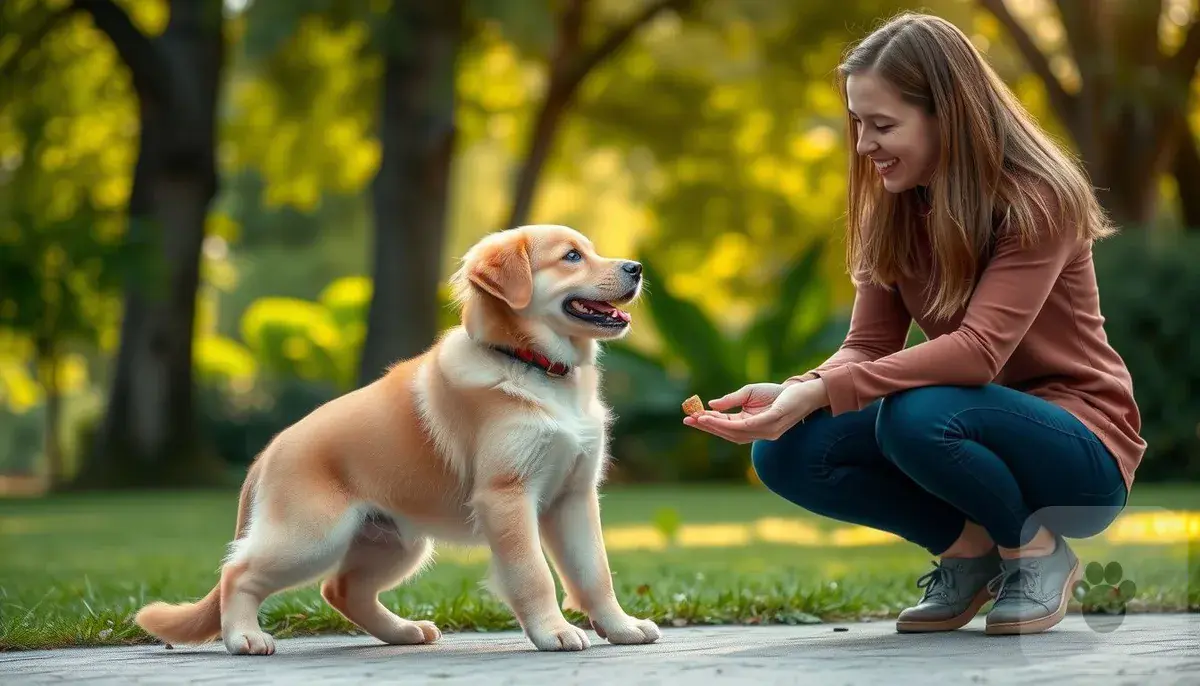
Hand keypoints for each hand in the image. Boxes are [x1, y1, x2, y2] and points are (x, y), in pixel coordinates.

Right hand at [684, 380, 828, 443]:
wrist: (800, 392)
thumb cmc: (775, 394)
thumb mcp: (748, 393)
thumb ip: (731, 400)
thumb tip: (711, 405)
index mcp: (749, 426)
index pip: (725, 427)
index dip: (707, 424)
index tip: (689, 418)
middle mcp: (756, 433)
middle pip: (727, 433)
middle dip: (707, 427)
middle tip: (689, 419)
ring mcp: (764, 430)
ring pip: (736, 432)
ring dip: (716, 426)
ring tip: (700, 418)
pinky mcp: (772, 422)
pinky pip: (749, 426)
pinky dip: (733, 424)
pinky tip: (720, 418)